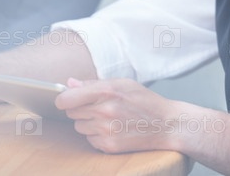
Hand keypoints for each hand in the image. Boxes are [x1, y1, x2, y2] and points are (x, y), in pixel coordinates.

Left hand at [55, 78, 184, 153]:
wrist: (167, 125)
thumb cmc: (144, 101)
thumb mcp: (122, 83)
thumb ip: (92, 83)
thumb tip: (69, 84)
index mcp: (107, 91)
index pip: (67, 98)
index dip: (62, 99)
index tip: (64, 100)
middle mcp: (104, 111)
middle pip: (71, 112)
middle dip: (79, 109)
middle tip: (97, 106)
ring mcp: (106, 130)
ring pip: (79, 127)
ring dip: (87, 122)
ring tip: (107, 118)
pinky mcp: (109, 145)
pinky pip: (89, 140)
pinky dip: (96, 135)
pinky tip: (112, 129)